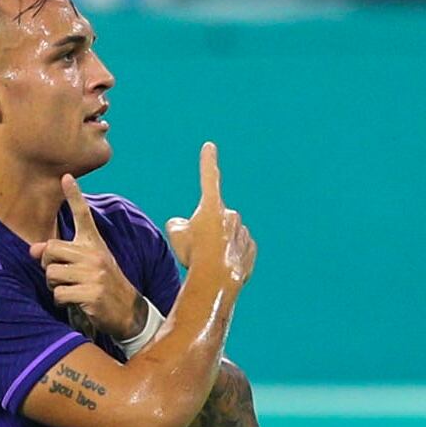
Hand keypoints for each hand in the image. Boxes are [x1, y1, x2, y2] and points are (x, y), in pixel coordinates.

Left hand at [32, 174, 144, 336]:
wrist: (128, 310)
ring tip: (71, 289)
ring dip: (54, 286)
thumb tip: (33, 249)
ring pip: (51, 274)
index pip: (83, 215)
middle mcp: (94, 254)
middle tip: (60, 275)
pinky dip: (62, 301)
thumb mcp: (88, 263)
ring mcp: (94, 274)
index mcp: (93, 243)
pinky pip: (59, 294)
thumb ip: (61, 254)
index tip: (66, 177)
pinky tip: (76, 301)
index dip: (74, 195)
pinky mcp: (92, 293)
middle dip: (47, 264)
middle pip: (51, 249)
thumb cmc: (101, 284)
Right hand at [163, 142, 257, 293]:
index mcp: (212, 206)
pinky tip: (220, 268)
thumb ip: (178, 224)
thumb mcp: (175, 235)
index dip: (208, 162)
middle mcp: (230, 215)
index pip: (209, 178)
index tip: (210, 147)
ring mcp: (242, 232)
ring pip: (225, 235)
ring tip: (207, 262)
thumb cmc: (194, 255)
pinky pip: (236, 250)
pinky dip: (228, 257)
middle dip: (204, 230)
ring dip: (216, 245)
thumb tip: (185, 226)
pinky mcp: (250, 250)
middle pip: (212, 219)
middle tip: (195, 249)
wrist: (216, 280)